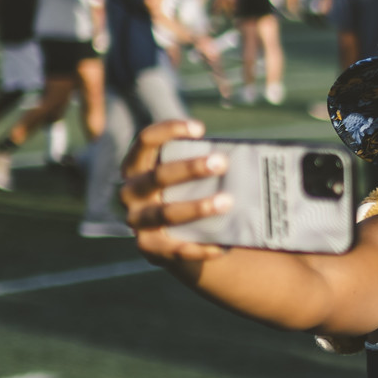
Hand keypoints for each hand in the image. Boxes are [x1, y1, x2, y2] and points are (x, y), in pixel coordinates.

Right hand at [121, 119, 233, 264]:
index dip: (169, 130)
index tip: (200, 129)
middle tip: (222, 163)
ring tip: (228, 202)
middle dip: (190, 168)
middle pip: (158, 176)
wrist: (179, 238)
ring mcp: (137, 221)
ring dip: (197, 207)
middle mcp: (131, 192)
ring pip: (166, 212)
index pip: (145, 140)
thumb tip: (246, 155)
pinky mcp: (150, 248)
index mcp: (137, 167)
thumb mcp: (189, 177)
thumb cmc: (189, 194)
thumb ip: (203, 164)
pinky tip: (223, 246)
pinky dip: (201, 247)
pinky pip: (176, 248)